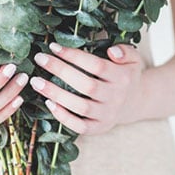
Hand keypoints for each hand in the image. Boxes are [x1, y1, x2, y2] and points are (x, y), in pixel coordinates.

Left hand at [29, 42, 148, 134]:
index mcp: (122, 77)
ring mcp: (107, 115)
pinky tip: (48, 103)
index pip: (96, 65)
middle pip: (86, 85)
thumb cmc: (127, 74)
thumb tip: (112, 52)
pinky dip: (63, 117)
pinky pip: (80, 126)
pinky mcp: (100, 128)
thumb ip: (124, 51)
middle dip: (60, 71)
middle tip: (39, 59)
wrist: (138, 101)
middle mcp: (116, 97)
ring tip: (36, 82)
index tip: (53, 46)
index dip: (74, 55)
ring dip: (56, 94)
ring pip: (80, 107)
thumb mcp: (133, 58)